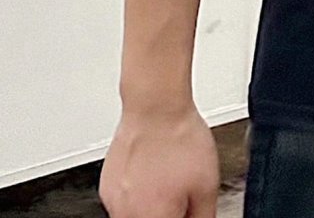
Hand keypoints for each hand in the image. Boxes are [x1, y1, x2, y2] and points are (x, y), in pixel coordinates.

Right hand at [98, 103, 219, 217]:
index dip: (182, 215)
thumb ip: (203, 215)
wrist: (156, 106)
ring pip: (136, 216)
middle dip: (168, 212)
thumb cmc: (179, 139)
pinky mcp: (106, 188)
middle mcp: (128, 216)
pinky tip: (151, 173)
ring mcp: (114, 203)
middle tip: (180, 194)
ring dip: (152, 206)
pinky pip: (123, 202)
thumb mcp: (207, 184)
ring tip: (166, 179)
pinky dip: (137, 195)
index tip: (187, 209)